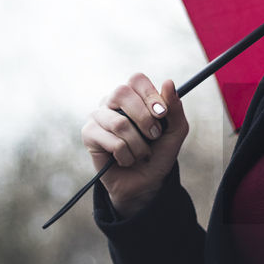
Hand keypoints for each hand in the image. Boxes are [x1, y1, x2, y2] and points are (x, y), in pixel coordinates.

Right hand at [81, 74, 188, 217]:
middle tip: (154, 135)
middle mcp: (112, 102)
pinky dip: (126, 155)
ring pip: (119, 123)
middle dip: (144, 118)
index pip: (137, 80)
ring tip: (142, 154)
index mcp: (133, 96)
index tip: (162, 114)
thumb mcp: (175, 131)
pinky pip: (112, 141)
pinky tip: (125, 160)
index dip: (150, 95)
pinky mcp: (88, 134)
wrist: (146, 183)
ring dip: (138, 145)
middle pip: (122, 93)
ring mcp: (98, 116)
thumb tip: (168, 82)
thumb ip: (174, 108)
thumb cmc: (158, 154)